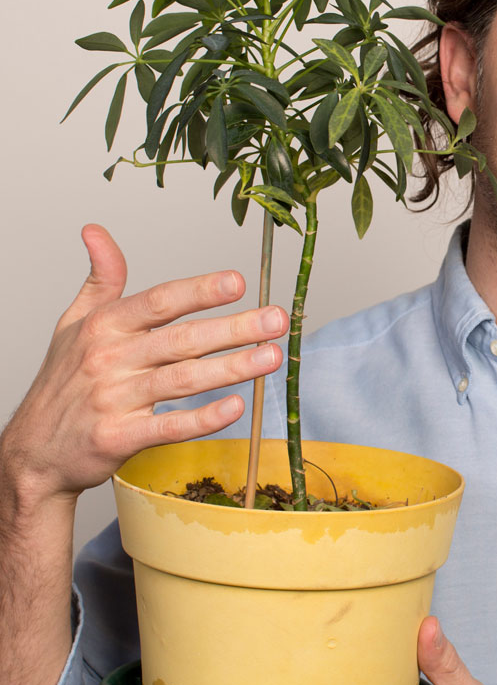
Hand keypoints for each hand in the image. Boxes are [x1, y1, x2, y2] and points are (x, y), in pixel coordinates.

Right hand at [1, 224, 287, 505]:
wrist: (33, 452)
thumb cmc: (62, 384)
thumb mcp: (72, 323)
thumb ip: (99, 279)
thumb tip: (95, 232)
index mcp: (105, 327)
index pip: (160, 301)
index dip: (199, 291)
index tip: (238, 282)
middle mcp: (110, 359)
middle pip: (182, 339)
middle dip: (234, 328)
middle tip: (276, 320)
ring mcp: (114, 399)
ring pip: (182, 379)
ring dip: (231, 367)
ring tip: (271, 357)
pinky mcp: (119, 438)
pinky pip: (168, 427)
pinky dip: (202, 418)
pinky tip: (235, 406)